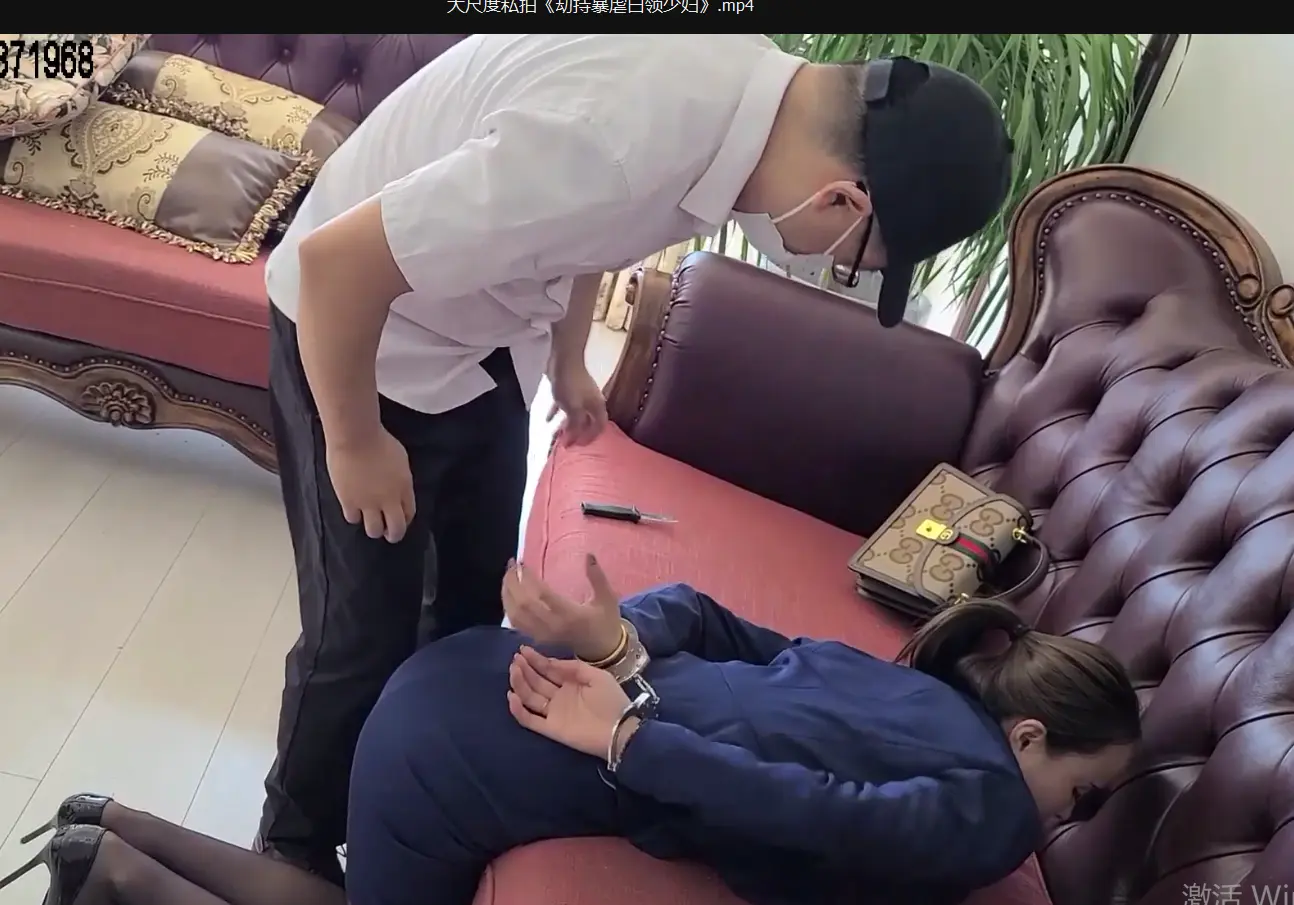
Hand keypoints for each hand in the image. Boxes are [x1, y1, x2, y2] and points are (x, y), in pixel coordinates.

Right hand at [325, 428, 415, 542]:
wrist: (356, 437)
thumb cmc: (379, 440)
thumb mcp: (400, 460)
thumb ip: (401, 479)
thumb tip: (397, 489)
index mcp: (404, 487)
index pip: (409, 513)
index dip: (405, 519)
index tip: (400, 518)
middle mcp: (388, 500)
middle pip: (396, 530)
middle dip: (393, 534)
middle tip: (388, 532)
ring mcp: (368, 502)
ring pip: (373, 530)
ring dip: (374, 528)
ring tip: (370, 522)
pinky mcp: (348, 501)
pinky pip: (353, 518)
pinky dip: (354, 516)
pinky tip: (354, 510)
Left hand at [502, 554, 622, 660]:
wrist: (602, 649)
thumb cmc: (605, 620)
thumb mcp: (607, 597)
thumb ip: (598, 576)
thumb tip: (588, 555)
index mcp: (570, 615)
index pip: (543, 595)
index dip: (529, 578)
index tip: (524, 563)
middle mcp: (553, 626)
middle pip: (524, 604)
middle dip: (513, 583)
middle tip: (512, 565)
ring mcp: (543, 634)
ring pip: (516, 615)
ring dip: (507, 594)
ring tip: (508, 576)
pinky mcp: (538, 638)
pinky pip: (516, 623)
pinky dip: (509, 607)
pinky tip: (509, 593)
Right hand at [508, 646, 631, 757]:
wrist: (620, 729)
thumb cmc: (611, 700)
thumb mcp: (597, 676)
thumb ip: (574, 668)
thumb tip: (550, 661)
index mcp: (571, 683)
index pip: (548, 669)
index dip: (536, 660)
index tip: (523, 650)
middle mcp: (559, 696)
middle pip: (536, 681)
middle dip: (525, 669)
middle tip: (515, 659)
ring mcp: (554, 713)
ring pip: (530, 697)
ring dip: (520, 683)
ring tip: (514, 670)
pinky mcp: (550, 728)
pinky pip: (529, 720)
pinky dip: (518, 710)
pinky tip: (512, 696)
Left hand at [546, 363, 607, 446]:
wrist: (564, 360)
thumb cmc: (571, 386)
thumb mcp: (573, 409)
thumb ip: (575, 425)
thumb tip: (573, 439)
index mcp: (597, 407)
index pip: (600, 427)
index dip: (591, 438)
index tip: (579, 446)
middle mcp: (592, 402)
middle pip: (588, 422)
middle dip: (578, 433)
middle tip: (568, 443)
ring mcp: (581, 395)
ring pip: (576, 414)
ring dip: (568, 424)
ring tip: (559, 434)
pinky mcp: (570, 389)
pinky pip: (565, 405)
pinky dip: (558, 412)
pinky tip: (548, 418)